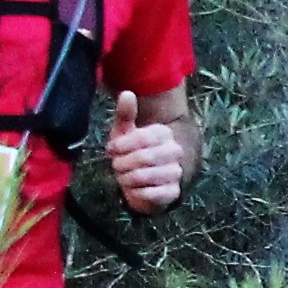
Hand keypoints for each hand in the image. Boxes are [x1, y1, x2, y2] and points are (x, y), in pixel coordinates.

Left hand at [109, 89, 187, 213]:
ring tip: (124, 177)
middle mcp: (174, 152)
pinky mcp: (173, 192)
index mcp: (164, 133)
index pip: (142, 137)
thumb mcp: (124, 131)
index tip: (111, 150)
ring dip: (126, 179)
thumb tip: (127, 93)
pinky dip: (134, 193)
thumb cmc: (131, 152)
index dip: (122, 145)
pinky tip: (133, 189)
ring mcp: (176, 172)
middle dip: (122, 164)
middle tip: (116, 165)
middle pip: (142, 158)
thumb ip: (125, 113)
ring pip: (143, 176)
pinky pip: (148, 194)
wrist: (143, 180)